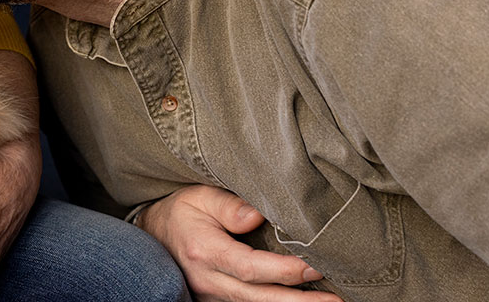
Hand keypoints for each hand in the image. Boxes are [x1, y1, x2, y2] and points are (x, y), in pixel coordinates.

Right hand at [136, 185, 341, 301]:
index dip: (284, 271)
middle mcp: (208, 280)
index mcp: (204, 251)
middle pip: (259, 297)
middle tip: (336, 301)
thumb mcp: (199, 196)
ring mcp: (211, 296)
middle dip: (299, 301)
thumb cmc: (180, 212)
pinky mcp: (217, 301)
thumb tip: (258, 215)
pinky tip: (298, 300)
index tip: (314, 266)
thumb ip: (228, 205)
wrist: (152, 235)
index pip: (249, 268)